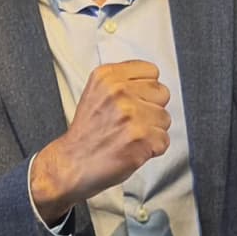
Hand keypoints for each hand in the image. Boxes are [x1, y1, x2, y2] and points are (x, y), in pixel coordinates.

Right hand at [30, 63, 170, 219]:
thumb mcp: (95, 94)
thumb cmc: (85, 135)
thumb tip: (150, 83)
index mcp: (107, 76)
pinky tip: (133, 148)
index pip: (151, 71)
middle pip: (162, 94)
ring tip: (130, 136)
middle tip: (132, 122)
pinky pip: (164, 140)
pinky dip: (152, 149)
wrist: (72, 164)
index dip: (146, 89)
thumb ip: (122, 83)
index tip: (136, 100)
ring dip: (152, 131)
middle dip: (151, 109)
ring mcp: (130, 115)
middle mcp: (119, 92)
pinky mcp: (140, 138)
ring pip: (165, 118)